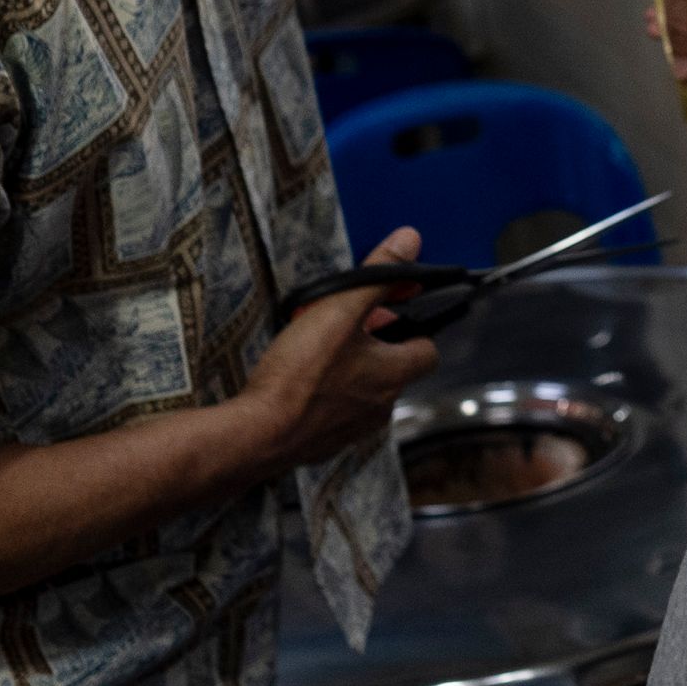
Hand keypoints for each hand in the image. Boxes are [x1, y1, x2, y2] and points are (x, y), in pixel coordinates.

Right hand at [239, 230, 441, 472]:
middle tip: (342, 328)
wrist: (258, 433)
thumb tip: (409, 241)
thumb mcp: (339, 310)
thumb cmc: (300, 374)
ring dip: (348, 371)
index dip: (414, 330)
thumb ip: (376, 277)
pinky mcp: (324, 444)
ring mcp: (353, 430)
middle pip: (392, 370)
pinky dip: (324, 397)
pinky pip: (335, 415)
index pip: (428, 351)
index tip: (390, 314)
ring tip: (316, 352)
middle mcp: (381, 407)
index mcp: (393, 373)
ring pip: (363, 392)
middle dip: (373, 346)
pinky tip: (298, 381)